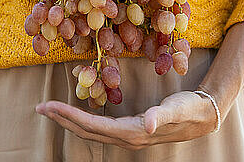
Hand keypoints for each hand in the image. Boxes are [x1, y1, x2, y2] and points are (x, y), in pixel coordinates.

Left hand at [35, 91, 217, 149]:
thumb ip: (163, 116)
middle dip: (63, 119)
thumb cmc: (190, 109)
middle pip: (87, 131)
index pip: (95, 125)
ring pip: (91, 131)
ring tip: (50, 111)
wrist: (203, 115)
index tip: (52, 106)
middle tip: (40, 107)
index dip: (72, 116)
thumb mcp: (178, 109)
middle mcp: (127, 137)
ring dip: (69, 121)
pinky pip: (100, 128)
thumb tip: (148, 126)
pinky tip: (75, 116)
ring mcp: (127, 136)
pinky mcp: (129, 130)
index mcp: (134, 132)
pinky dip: (83, 121)